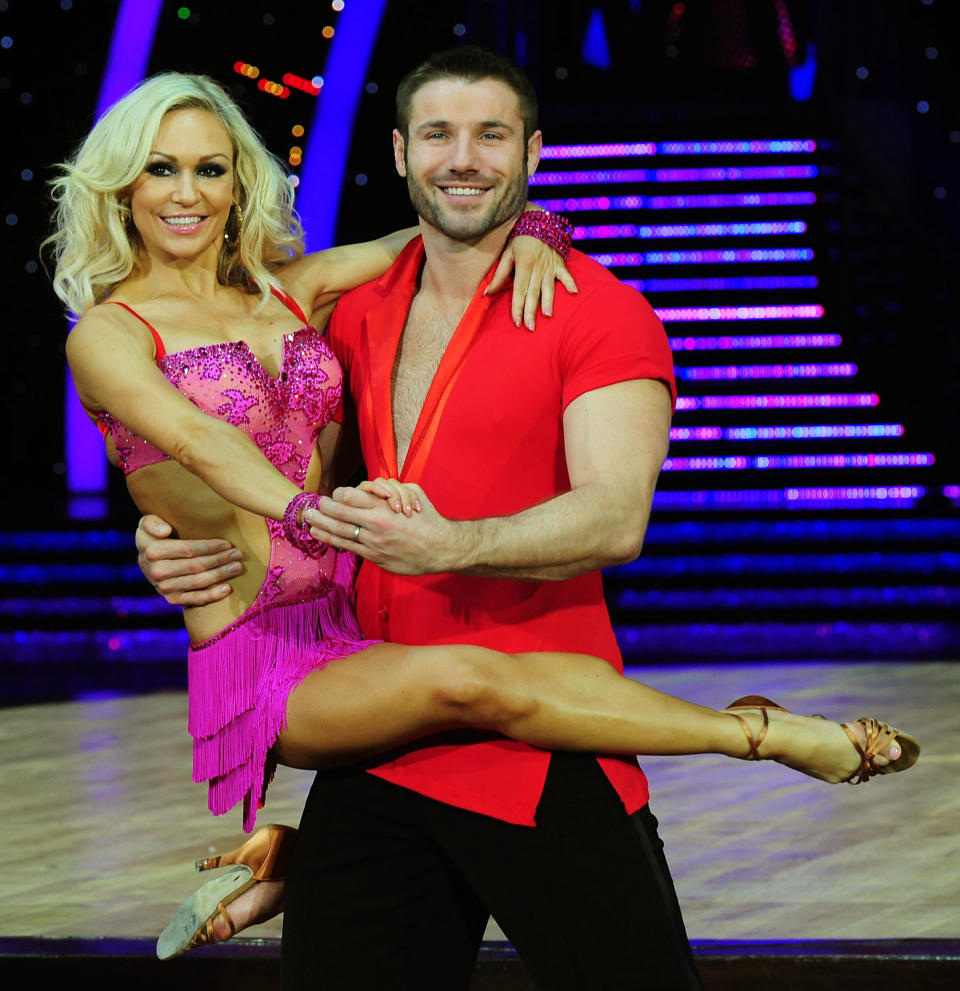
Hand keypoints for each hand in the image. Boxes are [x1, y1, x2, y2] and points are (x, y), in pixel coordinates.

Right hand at [136, 514, 242, 605]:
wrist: (147, 560)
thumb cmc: (154, 535)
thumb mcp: (147, 523)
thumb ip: (152, 522)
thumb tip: (164, 531)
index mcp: (152, 551)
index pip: (186, 550)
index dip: (208, 547)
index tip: (227, 544)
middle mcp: (157, 572)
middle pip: (195, 566)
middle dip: (219, 560)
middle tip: (238, 554)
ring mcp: (164, 587)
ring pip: (198, 582)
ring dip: (220, 575)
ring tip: (237, 567)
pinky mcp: (172, 599)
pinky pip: (194, 599)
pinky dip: (212, 595)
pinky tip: (228, 588)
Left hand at [303, 484, 462, 575]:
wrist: (441, 548)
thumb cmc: (429, 519)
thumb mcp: (414, 494)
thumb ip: (395, 487)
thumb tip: (381, 486)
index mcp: (384, 506)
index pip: (349, 497)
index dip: (337, 495)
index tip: (331, 496)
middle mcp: (375, 523)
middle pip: (338, 514)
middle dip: (322, 509)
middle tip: (311, 507)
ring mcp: (373, 542)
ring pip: (338, 531)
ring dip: (320, 525)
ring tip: (308, 520)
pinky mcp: (374, 556)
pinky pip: (347, 546)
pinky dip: (330, 540)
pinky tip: (318, 535)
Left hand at [486, 234, 577, 330]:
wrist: (537, 221)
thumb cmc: (519, 240)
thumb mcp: (506, 254)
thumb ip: (499, 275)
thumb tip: (486, 293)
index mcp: (523, 265)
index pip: (519, 290)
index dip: (517, 307)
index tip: (516, 322)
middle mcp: (537, 267)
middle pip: (533, 292)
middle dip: (531, 311)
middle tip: (530, 327)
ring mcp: (550, 266)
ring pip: (549, 287)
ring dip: (548, 301)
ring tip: (547, 315)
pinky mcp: (559, 263)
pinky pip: (566, 274)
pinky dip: (570, 282)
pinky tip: (574, 293)